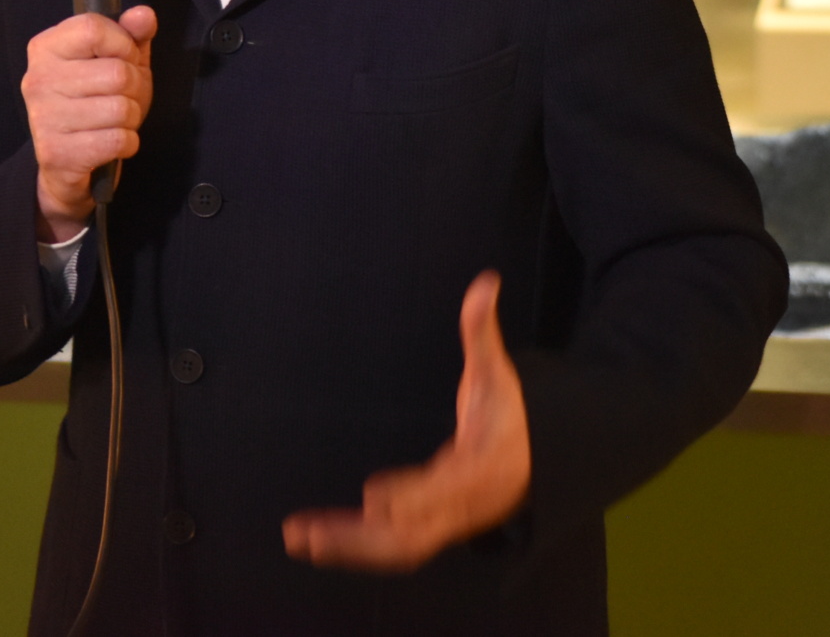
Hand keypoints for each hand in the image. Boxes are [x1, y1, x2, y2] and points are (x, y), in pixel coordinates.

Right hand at [24, 6, 155, 241]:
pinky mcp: (56, 152)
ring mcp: (43, 117)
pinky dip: (127, 143)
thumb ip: (132, 35)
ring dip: (131, 118)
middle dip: (134, 87)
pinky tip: (113, 142)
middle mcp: (38, 79)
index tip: (124, 58)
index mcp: (46, 47)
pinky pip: (117, 140)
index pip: (93, 29)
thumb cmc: (94, 102)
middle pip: (116, 72)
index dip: (123, 44)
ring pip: (120, 108)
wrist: (67, 163)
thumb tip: (144, 15)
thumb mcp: (117, 61)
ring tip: (115, 120)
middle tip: (121, 97)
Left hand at [283, 272, 530, 572]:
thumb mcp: (497, 371)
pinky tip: (313, 541)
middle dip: (361, 538)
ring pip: (394, 548)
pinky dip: (352, 548)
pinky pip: (388, 547)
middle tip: (312, 534)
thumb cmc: (506, 414)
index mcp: (479, 468)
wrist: (532, 463)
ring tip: (297, 538)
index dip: (411, 494)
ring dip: (346, 547)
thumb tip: (485, 281)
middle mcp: (459, 506)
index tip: (373, 495)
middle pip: (411, 535)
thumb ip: (483, 332)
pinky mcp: (427, 530)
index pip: (444, 487)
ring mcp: (443, 525)